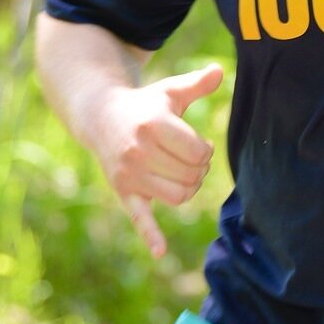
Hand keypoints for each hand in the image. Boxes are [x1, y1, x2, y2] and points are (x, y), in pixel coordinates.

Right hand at [92, 62, 223, 259]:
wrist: (101, 116)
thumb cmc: (145, 104)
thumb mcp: (170, 91)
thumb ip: (197, 85)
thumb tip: (222, 72)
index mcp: (154, 125)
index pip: (198, 152)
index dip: (205, 151)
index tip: (198, 144)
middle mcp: (139, 151)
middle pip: (190, 176)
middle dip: (198, 169)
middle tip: (190, 158)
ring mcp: (130, 173)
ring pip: (178, 196)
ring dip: (188, 187)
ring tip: (182, 173)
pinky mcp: (123, 190)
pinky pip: (139, 217)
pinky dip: (150, 235)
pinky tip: (160, 251)